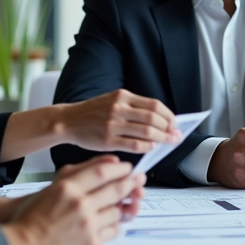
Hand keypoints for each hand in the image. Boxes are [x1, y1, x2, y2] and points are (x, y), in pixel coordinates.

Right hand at [2, 155, 144, 244]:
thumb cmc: (32, 219)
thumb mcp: (52, 188)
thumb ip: (79, 173)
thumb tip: (109, 162)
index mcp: (68, 189)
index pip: (103, 172)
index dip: (120, 169)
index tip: (128, 169)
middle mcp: (80, 206)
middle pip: (116, 190)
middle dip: (131, 184)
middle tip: (138, 182)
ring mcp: (87, 227)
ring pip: (118, 212)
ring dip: (123, 208)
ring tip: (123, 205)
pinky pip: (113, 232)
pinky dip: (114, 227)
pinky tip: (108, 224)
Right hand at [53, 89, 179, 153]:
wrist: (68, 121)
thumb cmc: (93, 113)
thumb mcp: (113, 100)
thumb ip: (134, 107)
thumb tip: (160, 119)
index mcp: (123, 96)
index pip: (154, 105)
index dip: (168, 115)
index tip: (175, 123)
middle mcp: (119, 108)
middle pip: (153, 118)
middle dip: (169, 128)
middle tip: (176, 135)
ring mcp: (113, 124)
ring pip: (146, 132)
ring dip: (162, 138)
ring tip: (169, 142)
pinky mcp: (108, 140)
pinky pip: (134, 145)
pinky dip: (147, 147)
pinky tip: (152, 148)